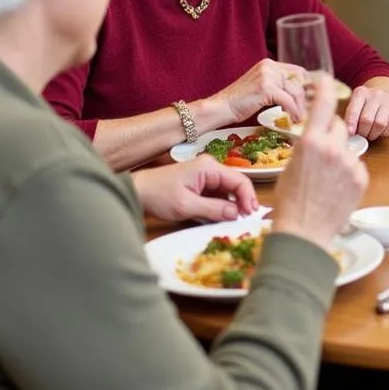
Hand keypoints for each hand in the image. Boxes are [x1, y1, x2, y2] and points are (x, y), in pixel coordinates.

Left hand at [133, 157, 259, 223]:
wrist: (136, 192)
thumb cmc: (158, 195)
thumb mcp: (186, 206)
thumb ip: (213, 209)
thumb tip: (236, 215)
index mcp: (209, 167)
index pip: (240, 179)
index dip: (249, 197)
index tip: (252, 215)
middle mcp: (210, 168)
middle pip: (236, 184)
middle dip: (242, 202)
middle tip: (245, 221)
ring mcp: (205, 176)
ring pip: (228, 191)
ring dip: (232, 206)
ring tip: (234, 222)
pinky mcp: (200, 184)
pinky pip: (218, 195)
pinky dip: (221, 206)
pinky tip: (221, 218)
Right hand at [207, 59, 306, 124]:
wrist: (220, 108)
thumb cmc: (240, 102)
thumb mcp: (262, 89)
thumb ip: (278, 87)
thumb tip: (300, 97)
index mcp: (269, 64)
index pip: (298, 72)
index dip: (307, 86)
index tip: (312, 100)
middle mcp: (270, 66)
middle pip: (299, 81)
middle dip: (307, 97)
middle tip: (311, 111)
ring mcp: (267, 75)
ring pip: (295, 91)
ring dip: (301, 107)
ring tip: (301, 118)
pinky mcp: (266, 87)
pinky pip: (288, 100)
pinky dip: (293, 111)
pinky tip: (294, 119)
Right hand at [271, 76, 367, 251]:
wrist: (304, 233)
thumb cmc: (289, 201)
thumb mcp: (291, 165)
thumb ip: (308, 144)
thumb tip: (319, 134)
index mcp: (311, 142)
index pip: (323, 103)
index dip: (326, 87)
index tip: (326, 79)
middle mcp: (333, 148)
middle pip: (337, 125)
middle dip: (330, 133)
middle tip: (319, 154)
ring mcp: (350, 163)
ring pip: (347, 147)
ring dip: (339, 155)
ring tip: (325, 179)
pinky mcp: (362, 177)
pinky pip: (355, 165)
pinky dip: (348, 172)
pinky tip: (335, 188)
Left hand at [344, 85, 388, 139]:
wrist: (385, 95)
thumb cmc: (365, 105)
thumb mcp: (355, 105)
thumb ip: (350, 117)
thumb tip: (348, 134)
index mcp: (361, 93)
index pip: (353, 111)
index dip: (351, 125)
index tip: (350, 133)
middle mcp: (375, 94)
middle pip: (367, 120)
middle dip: (363, 132)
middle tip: (361, 135)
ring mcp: (388, 101)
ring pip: (380, 124)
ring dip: (373, 134)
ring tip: (370, 134)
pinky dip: (384, 132)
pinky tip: (380, 131)